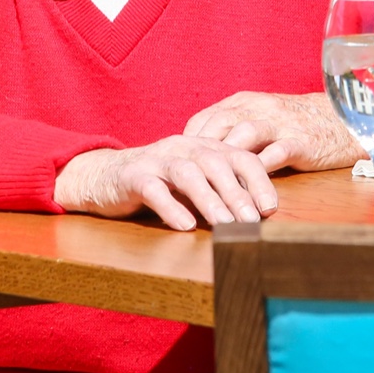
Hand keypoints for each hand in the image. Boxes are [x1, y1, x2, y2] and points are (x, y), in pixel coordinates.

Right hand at [54, 136, 277, 231]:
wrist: (103, 175)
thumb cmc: (158, 183)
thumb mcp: (194, 183)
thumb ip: (221, 192)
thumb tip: (258, 215)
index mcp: (203, 147)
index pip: (239, 157)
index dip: (258, 181)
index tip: (270, 209)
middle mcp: (183, 148)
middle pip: (215, 164)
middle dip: (237, 193)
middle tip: (252, 221)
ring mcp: (156, 160)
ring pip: (187, 174)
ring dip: (208, 200)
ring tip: (224, 225)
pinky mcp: (132, 176)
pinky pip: (153, 189)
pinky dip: (170, 207)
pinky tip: (184, 225)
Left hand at [184, 92, 361, 173]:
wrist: (342, 119)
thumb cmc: (294, 123)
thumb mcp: (260, 117)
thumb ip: (233, 131)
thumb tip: (199, 155)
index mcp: (244, 102)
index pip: (205, 119)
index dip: (188, 143)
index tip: (176, 165)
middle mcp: (258, 109)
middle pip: (220, 126)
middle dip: (200, 152)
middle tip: (185, 179)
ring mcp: (280, 124)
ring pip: (245, 137)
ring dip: (226, 163)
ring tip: (211, 188)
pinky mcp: (301, 142)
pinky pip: (277, 154)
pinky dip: (260, 172)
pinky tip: (245, 191)